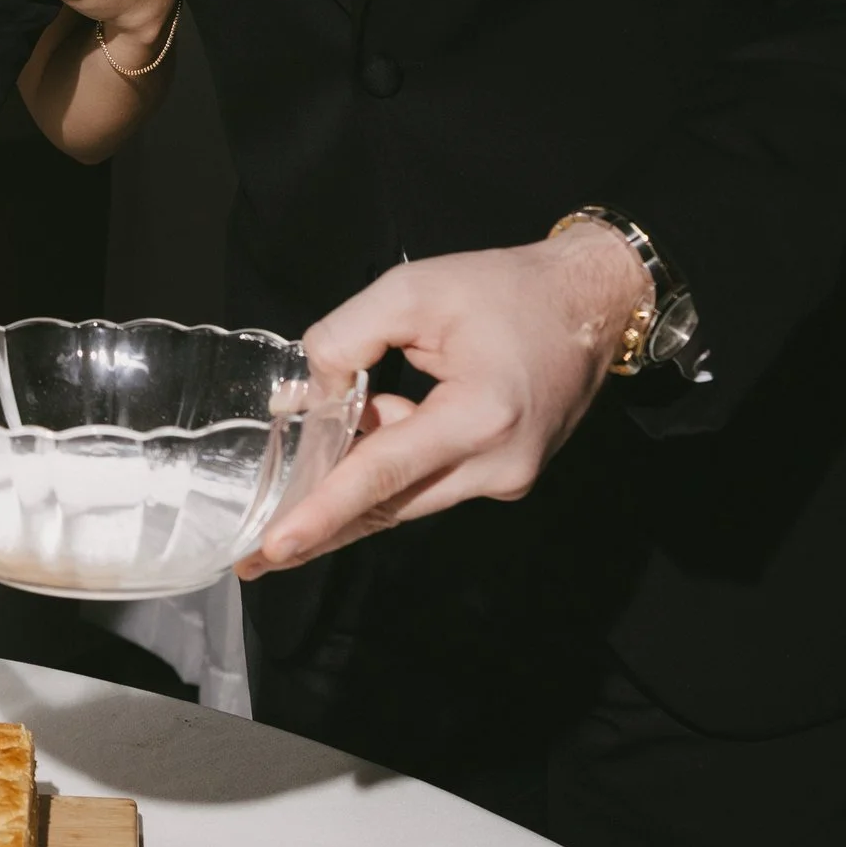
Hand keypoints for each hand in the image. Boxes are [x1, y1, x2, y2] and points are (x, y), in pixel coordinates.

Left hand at [239, 225, 652, 573]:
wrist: (592, 303)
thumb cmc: (506, 289)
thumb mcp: (412, 291)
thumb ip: (347, 338)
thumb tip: (308, 396)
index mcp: (481, 416)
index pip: (384, 474)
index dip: (323, 511)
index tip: (275, 547)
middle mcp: (499, 465)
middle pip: (389, 506)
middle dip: (320, 527)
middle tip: (254, 557)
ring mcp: (507, 479)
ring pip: (406, 500)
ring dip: (351, 491)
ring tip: (297, 486)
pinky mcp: (505, 478)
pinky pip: (428, 485)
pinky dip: (388, 471)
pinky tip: (363, 434)